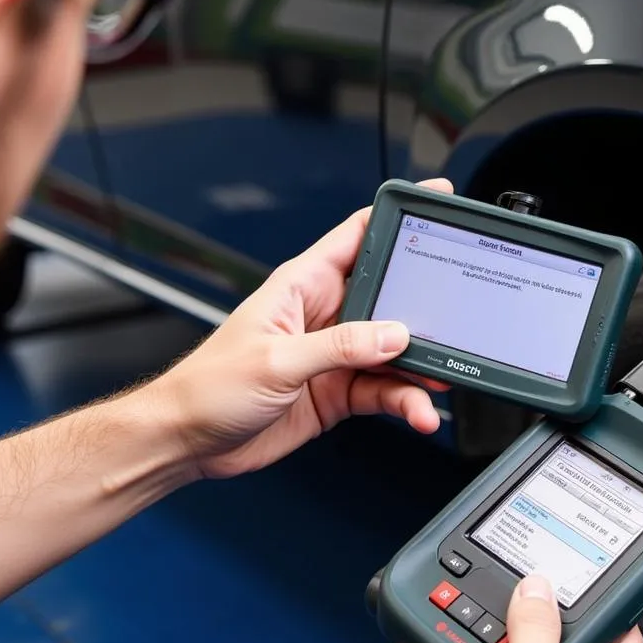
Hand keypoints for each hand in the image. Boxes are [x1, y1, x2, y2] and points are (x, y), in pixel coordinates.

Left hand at [149, 178, 453, 478]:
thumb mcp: (276, 361)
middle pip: (391, 296)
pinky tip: (417, 410)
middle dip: (425, 308)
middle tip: (455, 321)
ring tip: (437, 386)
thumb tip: (392, 334)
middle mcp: (325, 314)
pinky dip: (406, 399)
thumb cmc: (208, 387)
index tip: (435, 199)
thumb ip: (339, 346)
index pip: (358, 234)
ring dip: (419, 368)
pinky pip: (385, 388)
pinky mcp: (339, 389)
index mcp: (303, 285)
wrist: (188, 442)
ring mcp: (335, 353)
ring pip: (394, 350)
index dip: (396, 215)